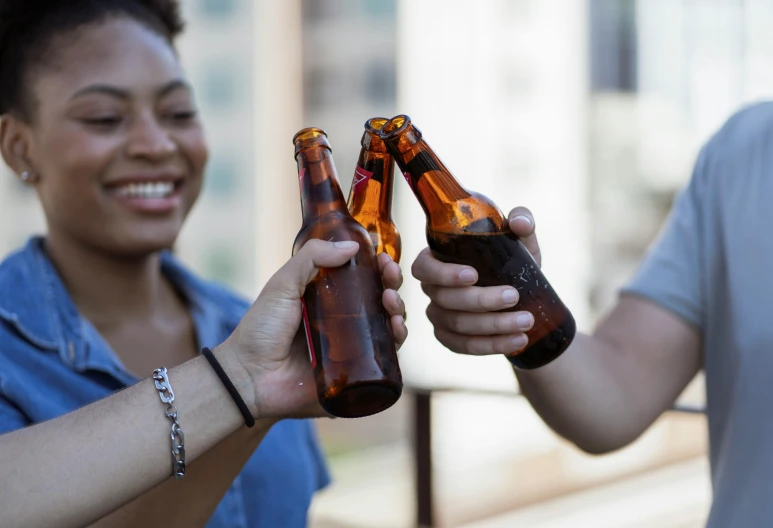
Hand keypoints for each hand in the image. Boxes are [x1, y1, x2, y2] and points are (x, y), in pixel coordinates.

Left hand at [219, 240, 407, 419]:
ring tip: (391, 301)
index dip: (377, 266)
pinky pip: (386, 356)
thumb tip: (352, 246)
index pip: (361, 278)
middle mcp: (343, 322)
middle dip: (392, 283)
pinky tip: (396, 328)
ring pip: (388, 325)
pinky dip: (397, 339)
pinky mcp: (357, 373)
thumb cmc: (261, 330)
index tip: (383, 255)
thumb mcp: (283, 284)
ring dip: (398, 308)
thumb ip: (311, 259)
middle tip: (390, 274)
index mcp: (327, 299)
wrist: (250, 377)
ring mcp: (352, 348)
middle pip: (380, 299)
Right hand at [412, 206, 540, 355]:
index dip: (444, 274)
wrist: (523, 298)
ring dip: (493, 325)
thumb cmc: (512, 262)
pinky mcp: (450, 339)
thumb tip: (518, 223)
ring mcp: (438, 316)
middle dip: (481, 300)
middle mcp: (432, 289)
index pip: (424, 267)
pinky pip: (465, 346)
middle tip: (514, 296)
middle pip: (445, 299)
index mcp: (438, 259)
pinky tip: (518, 339)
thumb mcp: (520, 241)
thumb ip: (522, 222)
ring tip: (526, 321)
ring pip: (457, 324)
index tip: (473, 274)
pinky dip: (492, 345)